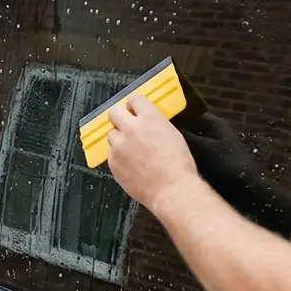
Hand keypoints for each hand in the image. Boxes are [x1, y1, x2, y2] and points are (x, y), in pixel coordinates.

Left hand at [106, 95, 200, 213]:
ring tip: (132, 151)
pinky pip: (112, 154)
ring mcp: (119, 146)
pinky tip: (132, 165)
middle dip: (120, 117)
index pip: (134, 99)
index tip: (134, 110)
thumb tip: (146, 123)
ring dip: (119, 139)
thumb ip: (155, 124)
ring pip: (111, 135)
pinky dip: (119, 157)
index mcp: (150, 118)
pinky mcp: (113, 162)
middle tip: (126, 125)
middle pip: (114, 112)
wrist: (171, 190)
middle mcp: (131, 128)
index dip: (134, 105)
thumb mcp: (172, 135)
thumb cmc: (178, 165)